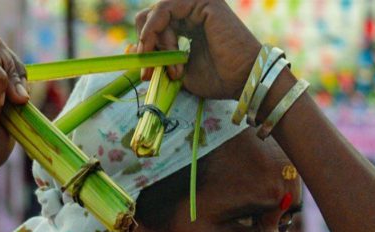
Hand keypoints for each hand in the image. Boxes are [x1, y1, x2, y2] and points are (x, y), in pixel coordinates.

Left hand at [135, 0, 260, 100]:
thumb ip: (159, 60)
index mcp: (189, 23)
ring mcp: (197, 2)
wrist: (244, 80)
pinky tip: (156, 47)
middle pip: (151, 17)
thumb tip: (130, 51)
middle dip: (146, 45)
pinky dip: (154, 29)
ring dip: (152, 41)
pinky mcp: (201, 1)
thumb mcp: (180, 71)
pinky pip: (164, 8)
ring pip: (156, 14)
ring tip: (162, 65)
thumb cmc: (219, 79)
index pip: (155, 26)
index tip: (146, 75)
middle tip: (149, 72)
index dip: (145, 48)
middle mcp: (193, 9)